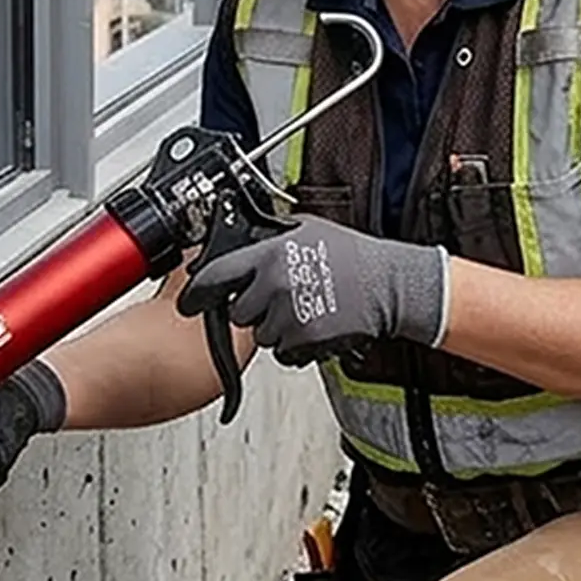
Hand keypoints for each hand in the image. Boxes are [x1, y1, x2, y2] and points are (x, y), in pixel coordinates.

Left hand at [175, 222, 449, 366]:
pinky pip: (282, 352)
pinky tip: (312, 324)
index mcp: (269, 256)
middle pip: (238, 311)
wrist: (388, 285)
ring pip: (260, 334)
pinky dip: (293, 345)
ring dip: (275, 327)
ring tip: (302, 309)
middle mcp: (273, 286)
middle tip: (278, 298)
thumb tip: (246, 237)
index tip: (191, 301)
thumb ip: (271, 237)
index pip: (216, 276)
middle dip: (253, 308)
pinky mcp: (304, 341)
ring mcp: (288, 316)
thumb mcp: (307, 229)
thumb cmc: (354, 256)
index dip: (200, 291)